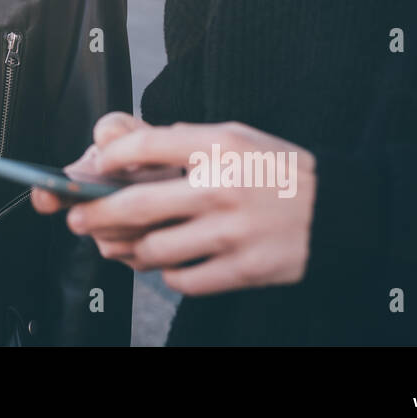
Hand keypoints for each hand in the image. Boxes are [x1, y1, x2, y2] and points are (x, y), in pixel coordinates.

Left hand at [36, 115, 317, 294]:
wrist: (340, 210)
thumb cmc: (279, 170)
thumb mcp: (236, 136)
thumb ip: (183, 139)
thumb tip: (125, 147)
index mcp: (220, 147)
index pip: (145, 145)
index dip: (108, 156)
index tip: (94, 166)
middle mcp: (223, 189)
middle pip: (136, 204)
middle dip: (94, 213)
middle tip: (75, 217)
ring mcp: (233, 233)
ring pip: (154, 249)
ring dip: (129, 248)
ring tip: (122, 244)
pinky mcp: (244, 270)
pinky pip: (183, 280)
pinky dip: (167, 274)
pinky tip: (169, 262)